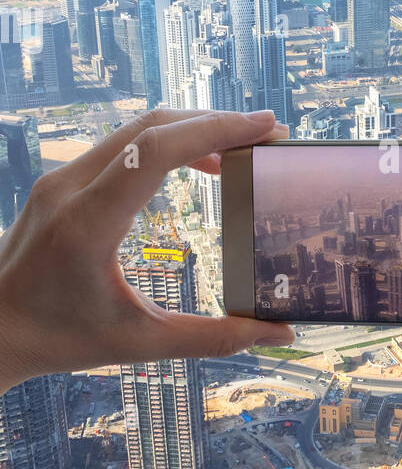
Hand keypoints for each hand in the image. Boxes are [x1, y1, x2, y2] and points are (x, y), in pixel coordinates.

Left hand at [0, 107, 294, 389]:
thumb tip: (279, 333)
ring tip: (242, 147)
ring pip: (137, 129)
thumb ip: (213, 338)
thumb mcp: (139, 345)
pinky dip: (166, 143)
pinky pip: (121, 144)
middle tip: (267, 133)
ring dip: (192, 130)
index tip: (265, 128)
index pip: (155, 151)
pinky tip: (199, 164)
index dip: (215, 131)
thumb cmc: (57, 339)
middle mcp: (69, 189)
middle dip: (216, 123)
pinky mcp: (61, 181)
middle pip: (152, 126)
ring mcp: (60, 179)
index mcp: (87, 225)